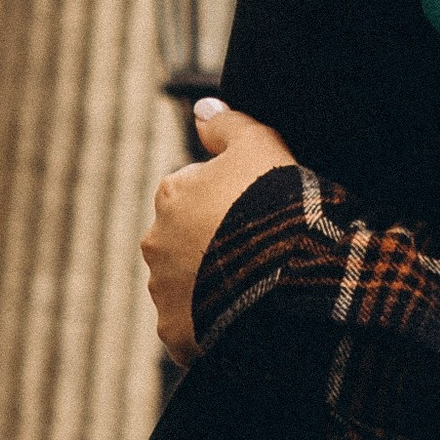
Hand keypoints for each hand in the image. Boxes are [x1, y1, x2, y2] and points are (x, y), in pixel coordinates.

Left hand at [142, 100, 295, 363]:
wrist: (283, 276)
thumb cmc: (273, 203)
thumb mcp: (260, 145)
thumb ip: (227, 124)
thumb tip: (202, 107)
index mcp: (172, 193)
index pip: (195, 188)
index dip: (232, 196)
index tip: (260, 205)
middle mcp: (156, 241)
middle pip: (186, 236)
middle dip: (213, 239)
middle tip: (257, 244)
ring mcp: (163, 290)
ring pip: (186, 280)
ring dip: (211, 279)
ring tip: (255, 280)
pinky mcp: (175, 331)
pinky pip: (192, 323)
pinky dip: (212, 319)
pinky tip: (244, 311)